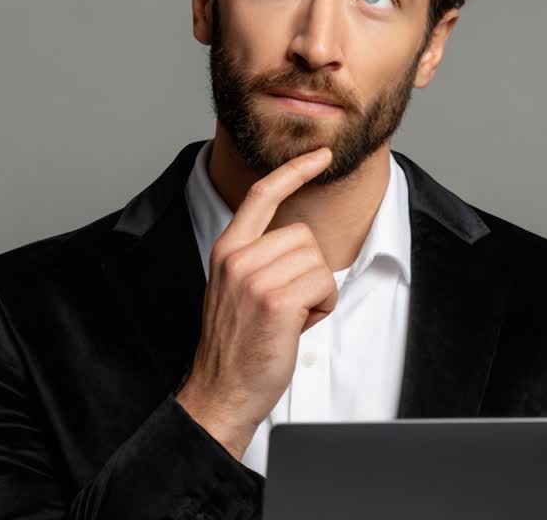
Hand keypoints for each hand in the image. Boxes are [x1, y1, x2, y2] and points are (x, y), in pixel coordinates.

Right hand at [175, 146, 337, 459]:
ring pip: (318, 262)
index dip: (293, 171)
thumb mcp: (236, 289)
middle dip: (308, 272)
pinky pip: (324, 285)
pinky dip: (321, 309)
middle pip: (304, 236)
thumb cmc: (237, 345)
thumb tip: (296, 239)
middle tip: (284, 307)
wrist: (222, 390)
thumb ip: (258, 258)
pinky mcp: (275, 300)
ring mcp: (255, 278)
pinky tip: (295, 327)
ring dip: (315, 293)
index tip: (318, 155)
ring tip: (287, 319)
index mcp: (227, 250)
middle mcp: (238, 258)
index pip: (261, 195)